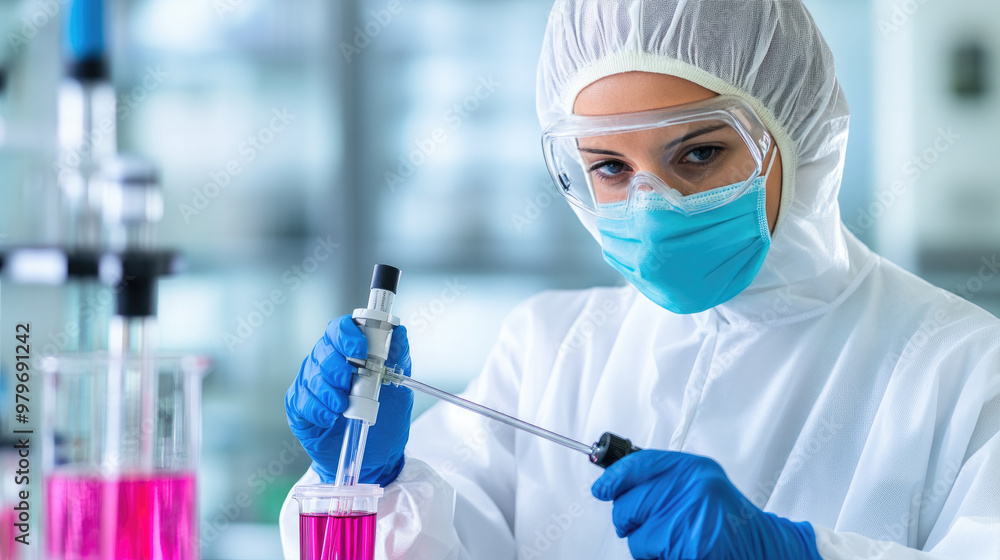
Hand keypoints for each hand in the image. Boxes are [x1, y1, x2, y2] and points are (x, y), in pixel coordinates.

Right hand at [285, 315, 412, 485]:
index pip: (339, 330)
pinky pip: (301, 402)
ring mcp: (310, 384)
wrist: (378, 455)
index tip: (359, 351)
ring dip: (328, 391)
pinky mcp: (299, 408)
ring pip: (311, 377)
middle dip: (337, 367)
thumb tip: (399, 331)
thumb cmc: (388, 416)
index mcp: (348, 351)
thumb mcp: (400, 387)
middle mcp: (325, 363)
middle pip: (322, 351)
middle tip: (350, 383)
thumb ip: (399, 358)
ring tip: (343, 406)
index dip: (346, 336)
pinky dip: (317, 410)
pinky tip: (330, 418)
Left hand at [592, 450, 821, 559]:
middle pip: (628, 504)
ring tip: (674, 542)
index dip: (614, 478)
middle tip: (647, 526)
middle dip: (629, 520)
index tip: (601, 488)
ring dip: (647, 545)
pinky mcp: (691, 548)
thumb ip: (664, 481)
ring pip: (637, 537)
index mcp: (693, 469)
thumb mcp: (701, 487)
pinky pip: (650, 556)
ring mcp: (691, 517)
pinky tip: (680, 553)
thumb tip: (614, 483)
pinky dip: (658, 558)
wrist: (767, 549)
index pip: (638, 465)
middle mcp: (692, 487)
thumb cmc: (731, 522)